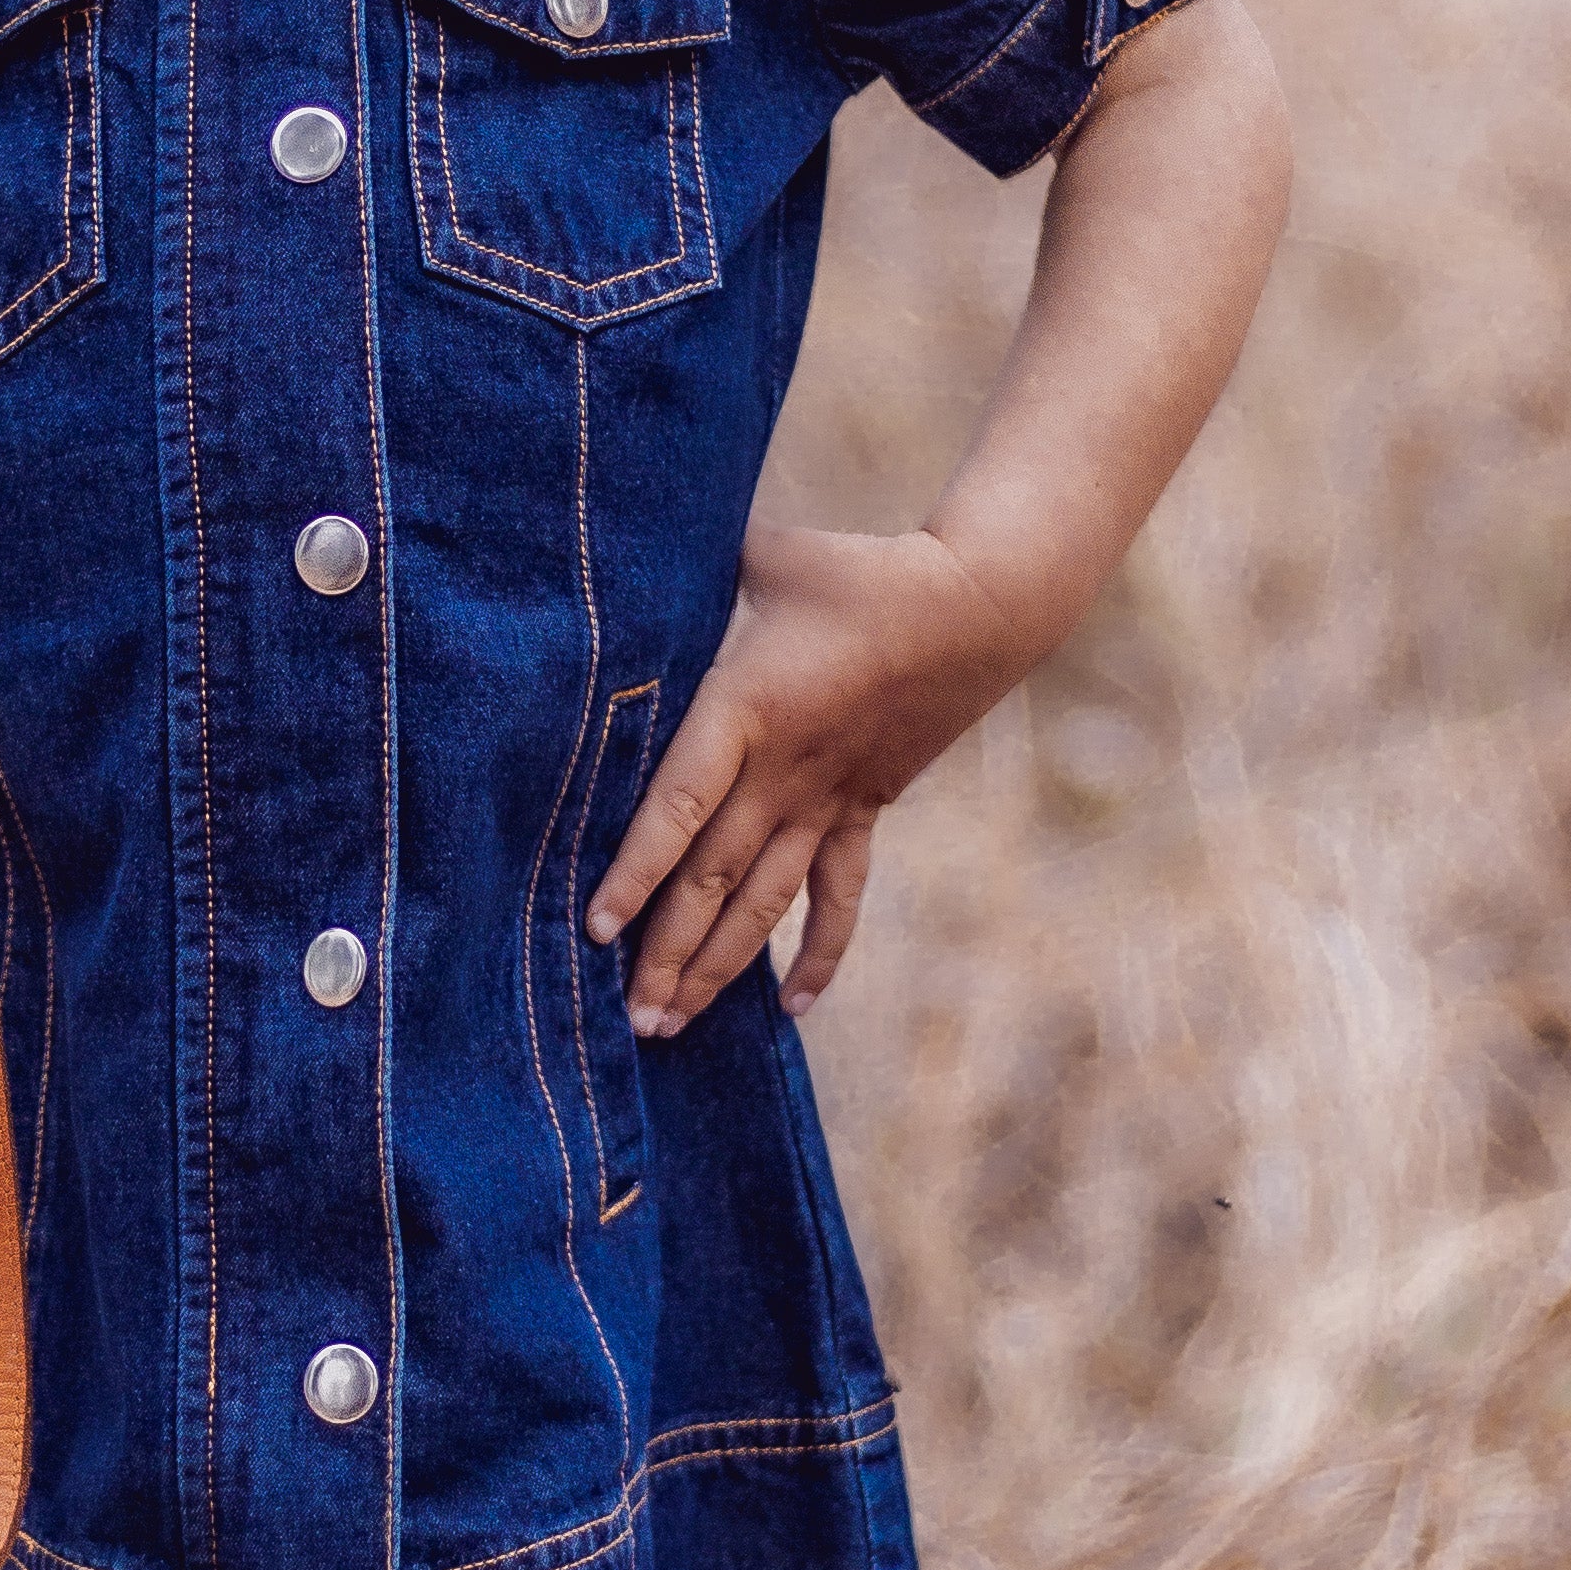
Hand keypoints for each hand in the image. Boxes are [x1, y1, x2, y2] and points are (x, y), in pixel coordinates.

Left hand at [587, 522, 1027, 1034]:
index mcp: (745, 710)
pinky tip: (793, 1008)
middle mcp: (782, 773)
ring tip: (670, 1025)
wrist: (974, 605)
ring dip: (719, 969)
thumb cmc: (853, 570)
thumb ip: (685, 563)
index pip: (678, 807)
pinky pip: (838, 897)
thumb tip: (617, 544)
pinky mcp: (864, 810)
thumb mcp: (762, 556)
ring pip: (765, 904)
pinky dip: (819, 954)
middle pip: (714, 880)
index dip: (635, 871)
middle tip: (626, 1019)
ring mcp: (827, 801)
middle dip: (666, 954)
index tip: (597, 928)